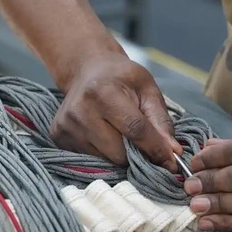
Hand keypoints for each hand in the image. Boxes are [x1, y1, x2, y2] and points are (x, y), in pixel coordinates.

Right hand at [51, 53, 182, 169]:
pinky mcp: (59, 137)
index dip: (156, 148)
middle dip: (137, 154)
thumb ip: (161, 120)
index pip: (135, 130)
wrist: (86, 70)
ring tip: (120, 135)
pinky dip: (104, 154)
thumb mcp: (147, 88)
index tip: (171, 161)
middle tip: (143, 145)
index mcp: (103, 92)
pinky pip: (91, 159)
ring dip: (120, 155)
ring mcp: (66, 127)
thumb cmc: (120, 78)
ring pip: (105, 160)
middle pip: (119, 152)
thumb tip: (172, 152)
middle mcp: (80, 111)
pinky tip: (104, 136)